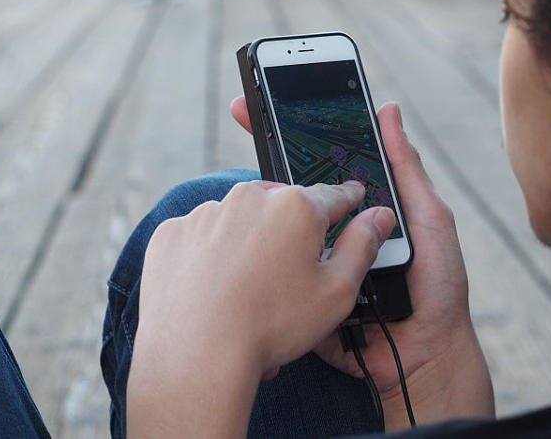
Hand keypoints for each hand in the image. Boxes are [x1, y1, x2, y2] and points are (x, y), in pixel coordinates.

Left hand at [127, 178, 396, 435]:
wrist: (196, 355)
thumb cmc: (271, 325)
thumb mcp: (337, 292)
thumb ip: (362, 247)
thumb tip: (378, 217)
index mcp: (296, 207)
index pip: (333, 194)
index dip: (347, 199)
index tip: (351, 197)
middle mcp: (249, 198)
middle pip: (281, 207)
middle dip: (289, 233)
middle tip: (289, 276)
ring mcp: (206, 213)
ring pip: (238, 221)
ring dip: (247, 244)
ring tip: (247, 294)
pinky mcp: (172, 233)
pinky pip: (199, 237)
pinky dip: (208, 257)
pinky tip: (213, 290)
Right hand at [230, 97, 494, 428]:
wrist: (427, 354)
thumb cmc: (438, 285)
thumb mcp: (429, 217)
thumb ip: (406, 168)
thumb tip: (387, 110)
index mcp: (363, 206)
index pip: (329, 160)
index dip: (303, 129)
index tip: (277, 97)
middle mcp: (336, 227)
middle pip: (298, 185)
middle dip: (272, 150)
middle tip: (248, 110)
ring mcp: (317, 257)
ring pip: (284, 224)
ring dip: (265, 201)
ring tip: (253, 171)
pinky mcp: (304, 289)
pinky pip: (280, 266)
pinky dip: (264, 250)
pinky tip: (248, 230)